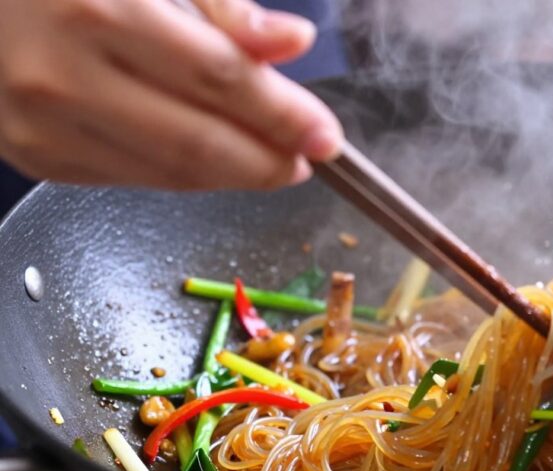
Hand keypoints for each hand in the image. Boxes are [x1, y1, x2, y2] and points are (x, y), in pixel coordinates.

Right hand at [0, 0, 343, 189]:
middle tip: (306, 157)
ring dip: (233, 175)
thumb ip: (220, 5)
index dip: (282, 114)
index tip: (325, 134)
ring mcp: (42, 124)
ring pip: (169, 173)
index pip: (218, 79)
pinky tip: (213, 160)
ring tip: (271, 160)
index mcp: (96, 8)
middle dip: (267, 160)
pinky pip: (133, 179)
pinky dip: (185, 176)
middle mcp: (62, 75)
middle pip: (198, 141)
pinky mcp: (35, 155)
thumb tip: (291, 42)